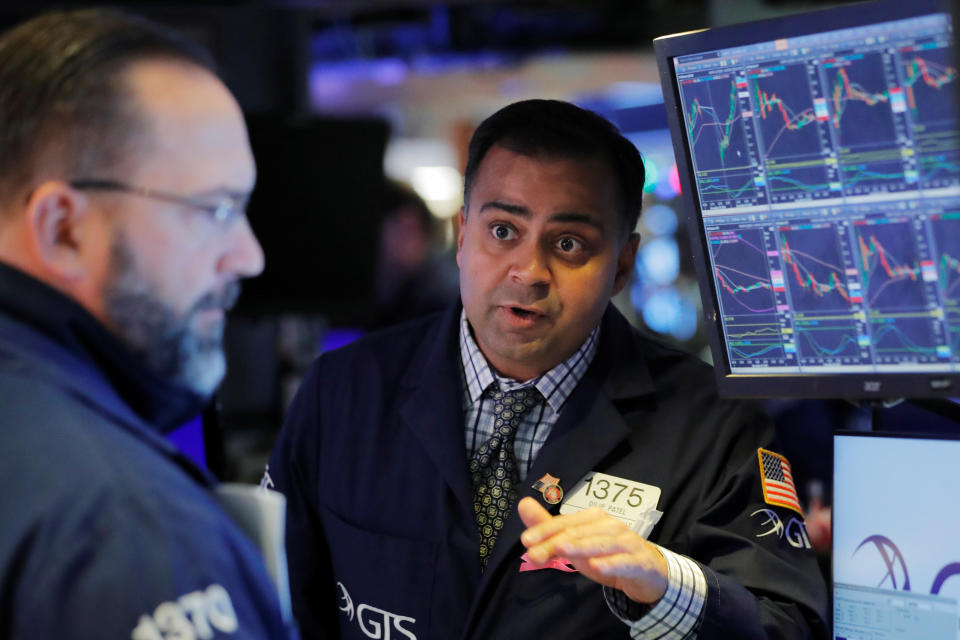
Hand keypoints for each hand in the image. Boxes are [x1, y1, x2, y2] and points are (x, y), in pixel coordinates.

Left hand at [518, 497, 668, 603]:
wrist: (647, 571)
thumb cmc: (607, 554)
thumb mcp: (576, 544)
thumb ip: (550, 527)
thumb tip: (523, 503)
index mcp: (593, 518)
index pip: (564, 523)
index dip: (544, 531)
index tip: (526, 541)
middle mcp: (609, 526)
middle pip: (578, 533)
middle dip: (554, 543)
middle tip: (533, 555)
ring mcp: (626, 542)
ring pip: (599, 544)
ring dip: (579, 547)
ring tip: (561, 550)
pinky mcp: (638, 561)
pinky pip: (623, 561)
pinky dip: (610, 563)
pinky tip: (596, 567)